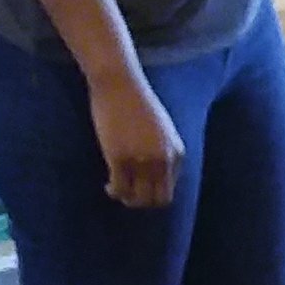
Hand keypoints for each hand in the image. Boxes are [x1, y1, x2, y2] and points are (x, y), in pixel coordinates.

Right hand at [89, 68, 182, 209]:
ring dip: (128, 199)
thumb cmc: (137, 101)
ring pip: (138, 198)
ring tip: (118, 191)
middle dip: (143, 202)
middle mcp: (162, 161)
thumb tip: (156, 173)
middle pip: (158, 199)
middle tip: (129, 195)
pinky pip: (119, 188)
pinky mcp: (120, 158)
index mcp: (176, 154)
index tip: (141, 188)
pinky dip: (114, 192)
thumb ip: (163, 150)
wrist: (119, 83)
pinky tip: (108, 187)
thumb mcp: (162, 129)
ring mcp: (142, 161)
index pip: (170, 189)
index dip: (154, 193)